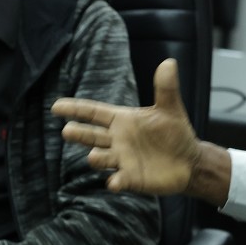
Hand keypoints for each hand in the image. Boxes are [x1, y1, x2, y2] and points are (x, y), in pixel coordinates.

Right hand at [53, 59, 199, 195]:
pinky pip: (119, 180)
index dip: (75, 109)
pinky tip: (114, 182)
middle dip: (79, 134)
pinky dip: (115, 181)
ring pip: (101, 158)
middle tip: (67, 131)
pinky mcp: (131, 178)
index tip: (55, 106)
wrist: (189, 161)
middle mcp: (117, 140)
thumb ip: (166, 88)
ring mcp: (122, 160)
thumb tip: (169, 62)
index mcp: (122, 120)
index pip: (93, 113)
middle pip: (91, 136)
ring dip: (96, 157)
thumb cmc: (175, 132)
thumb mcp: (170, 109)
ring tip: (93, 156)